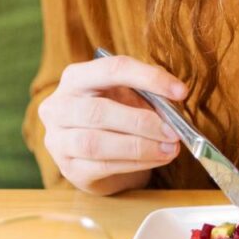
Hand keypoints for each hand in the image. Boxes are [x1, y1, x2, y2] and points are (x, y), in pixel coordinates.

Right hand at [38, 55, 187, 194]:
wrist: (95, 155)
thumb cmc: (116, 117)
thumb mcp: (128, 97)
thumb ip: (147, 94)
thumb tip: (173, 100)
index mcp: (76, 78)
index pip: (112, 69)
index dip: (149, 78)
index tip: (180, 91)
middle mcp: (59, 106)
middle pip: (98, 111)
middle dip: (141, 122)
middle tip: (173, 131)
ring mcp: (58, 140)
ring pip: (96, 143)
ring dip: (140, 147)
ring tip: (169, 149)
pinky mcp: (68, 168)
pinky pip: (102, 166)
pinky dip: (135, 163)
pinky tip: (156, 159)